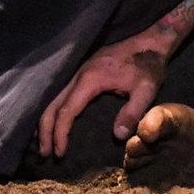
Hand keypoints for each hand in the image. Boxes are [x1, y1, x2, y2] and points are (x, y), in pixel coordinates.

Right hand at [36, 29, 171, 158]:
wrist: (149, 40)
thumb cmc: (148, 64)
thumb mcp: (147, 89)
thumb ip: (133, 112)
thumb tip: (117, 135)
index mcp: (90, 79)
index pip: (66, 111)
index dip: (60, 134)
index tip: (60, 154)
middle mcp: (78, 75)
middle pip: (51, 105)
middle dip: (45, 131)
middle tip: (44, 154)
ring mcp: (79, 72)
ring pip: (53, 98)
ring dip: (45, 121)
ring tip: (44, 143)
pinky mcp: (83, 72)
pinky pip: (61, 94)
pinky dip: (53, 110)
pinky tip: (55, 122)